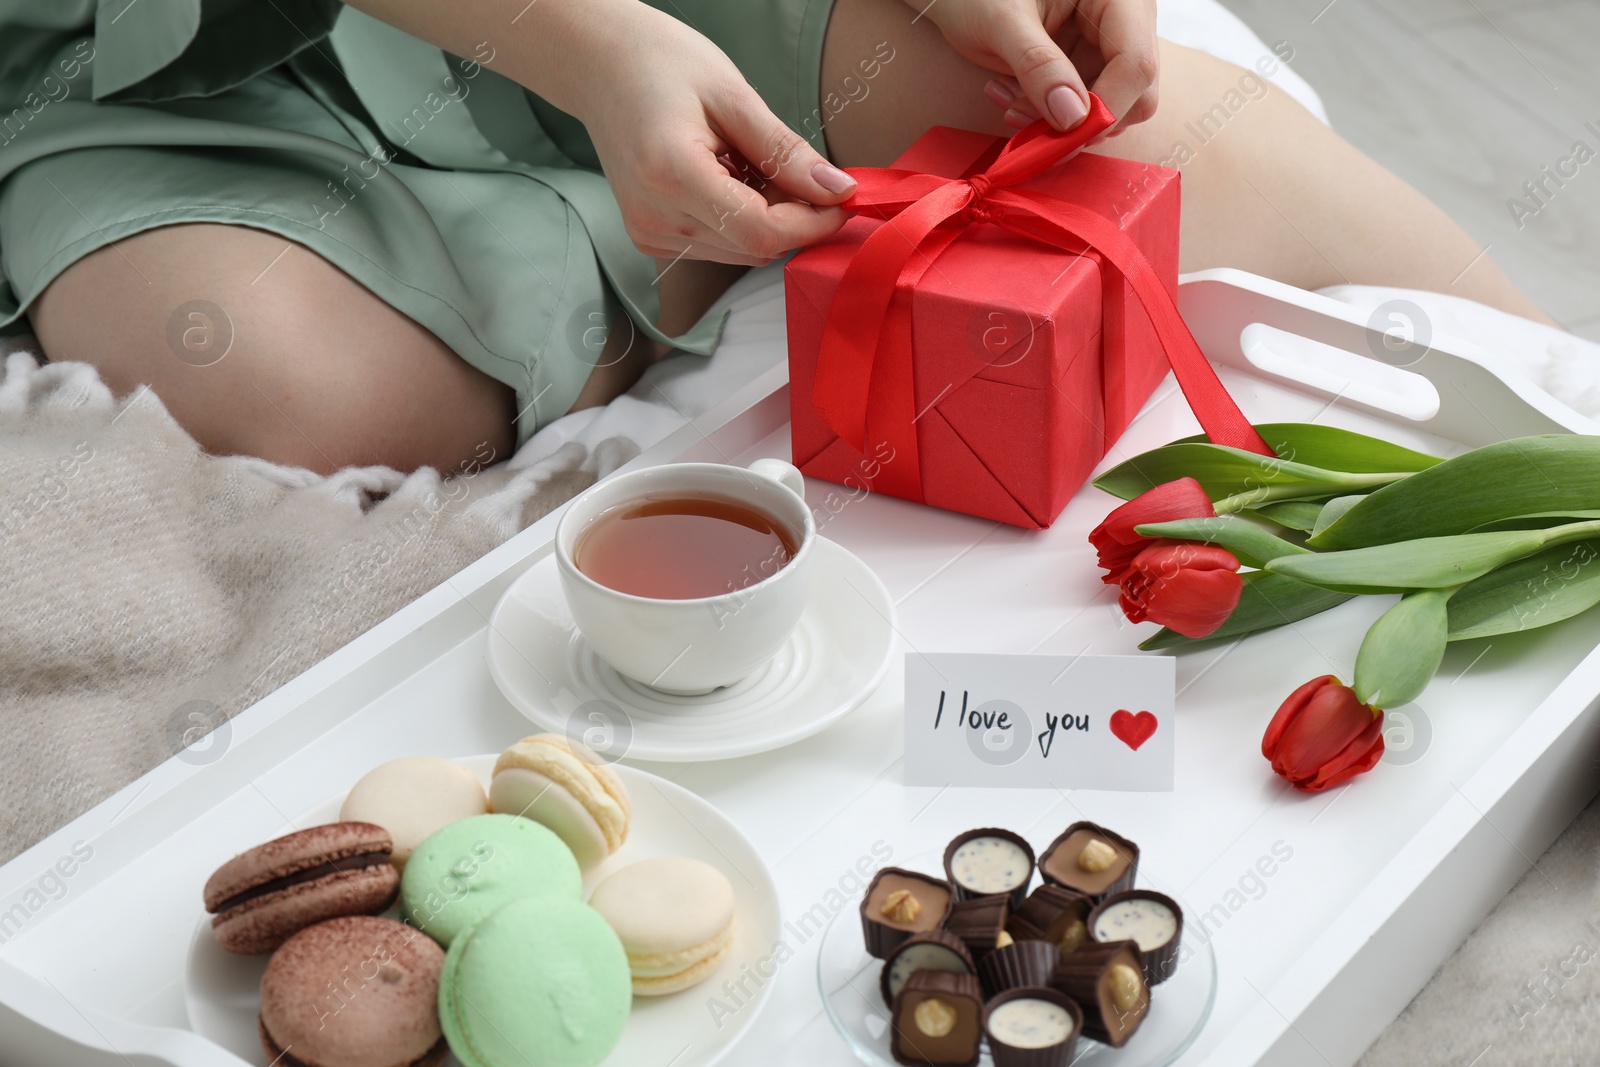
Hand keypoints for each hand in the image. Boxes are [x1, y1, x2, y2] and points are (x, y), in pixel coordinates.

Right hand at [574, 4, 856, 264]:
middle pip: (754, 247)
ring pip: (741, 252)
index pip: (760, 231)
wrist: (599, 65)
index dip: (811, 223)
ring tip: (754, 164)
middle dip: (795, 219)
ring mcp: (648, 235)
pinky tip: (732, 179)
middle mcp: (654, 218)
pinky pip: (720, 246)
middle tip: (804, 172)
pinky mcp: (651, 239)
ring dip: (769, 220)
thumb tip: (838, 192)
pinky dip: (743, 221)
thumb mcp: (733, 95)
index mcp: (670, 175)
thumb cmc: (662, 64)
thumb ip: (785, 152)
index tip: (842, 198)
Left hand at [904, 0, 1158, 133]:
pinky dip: (1043, 113)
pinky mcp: (1084, 65)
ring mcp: (1105, 45)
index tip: (1061, 135)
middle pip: (1135, 94)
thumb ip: (1038, 65)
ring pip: (1105, 110)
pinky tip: (1008, 92)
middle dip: (1079, 121)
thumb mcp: (1002, 21)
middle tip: (1024, 121)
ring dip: (1054, 121)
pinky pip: (1079, 109)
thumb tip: (1073, 119)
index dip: (1104, 108)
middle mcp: (1122, 21)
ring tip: (1006, 97)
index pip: (1135, 63)